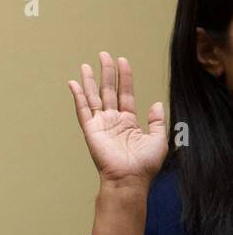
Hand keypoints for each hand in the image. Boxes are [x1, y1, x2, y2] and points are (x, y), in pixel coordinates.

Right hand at [67, 52, 167, 189]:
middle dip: (107, 72)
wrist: (129, 179)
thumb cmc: (144, 164)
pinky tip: (73, 83)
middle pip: (109, 90)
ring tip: (86, 65)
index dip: (125, 77)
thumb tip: (156, 104)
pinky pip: (82, 109)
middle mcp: (113, 119)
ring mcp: (101, 123)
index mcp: (129, 121)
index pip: (126, 93)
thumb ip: (158, 121)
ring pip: (94, 96)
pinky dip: (77, 96)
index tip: (122, 61)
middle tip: (104, 55)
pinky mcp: (90, 129)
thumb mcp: (159, 140)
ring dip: (89, 80)